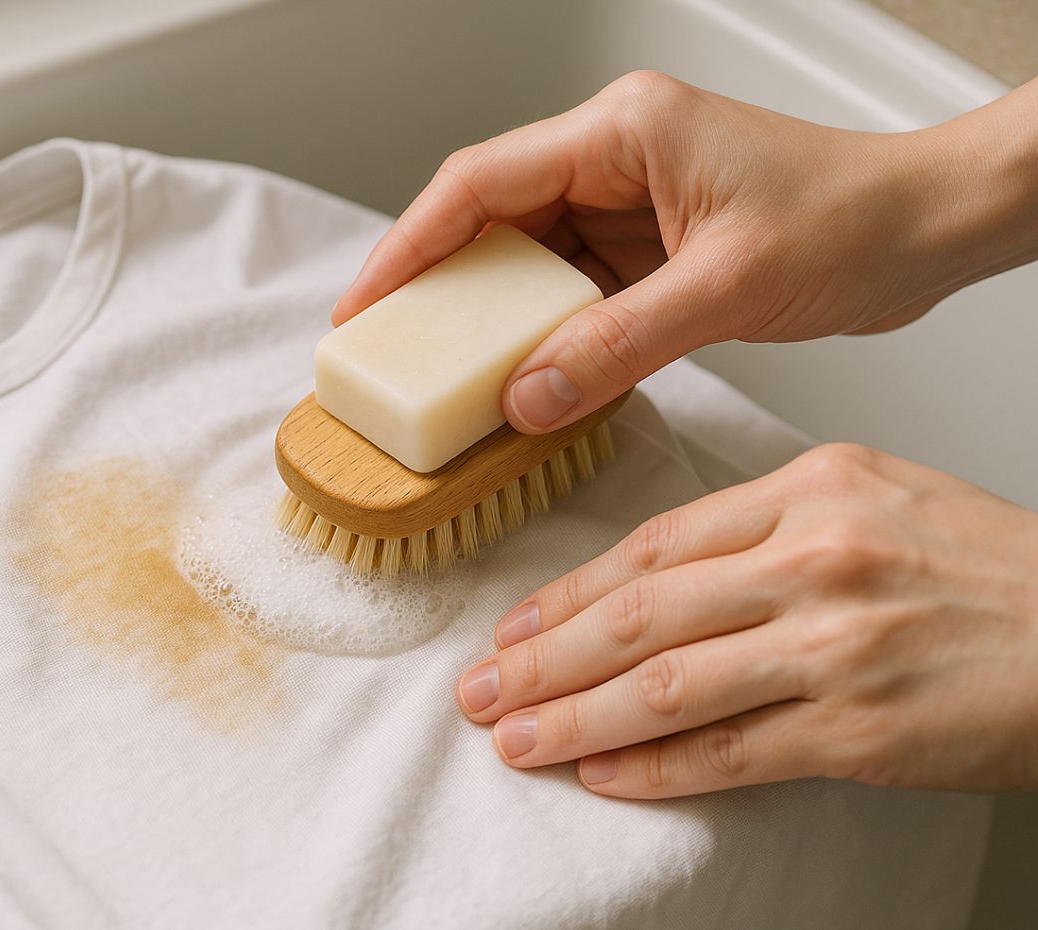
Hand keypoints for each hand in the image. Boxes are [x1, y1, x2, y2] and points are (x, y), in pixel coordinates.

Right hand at [333, 73, 1037, 433]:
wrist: (926, 230)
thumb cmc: (854, 218)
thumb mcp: (727, 287)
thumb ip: (618, 344)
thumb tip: (528, 395)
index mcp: (622, 133)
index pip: (480, 185)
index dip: (409, 247)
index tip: (365, 307)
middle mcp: (614, 159)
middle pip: (489, 222)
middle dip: (436, 289)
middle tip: (388, 353)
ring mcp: (629, 205)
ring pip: (525, 263)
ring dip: (489, 322)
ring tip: (444, 379)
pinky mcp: (647, 250)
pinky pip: (570, 294)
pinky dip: (543, 338)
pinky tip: (522, 379)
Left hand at [455, 443, 1037, 796]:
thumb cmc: (986, 571)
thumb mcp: (872, 502)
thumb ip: (763, 528)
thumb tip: (652, 580)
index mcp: (811, 490)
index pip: (654, 546)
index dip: (568, 593)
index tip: (513, 626)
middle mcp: (816, 559)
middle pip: (641, 613)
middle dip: (544, 659)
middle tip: (482, 689)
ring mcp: (838, 645)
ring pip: (669, 684)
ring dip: (577, 719)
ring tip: (516, 739)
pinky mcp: (863, 729)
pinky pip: (733, 752)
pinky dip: (658, 767)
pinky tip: (603, 775)